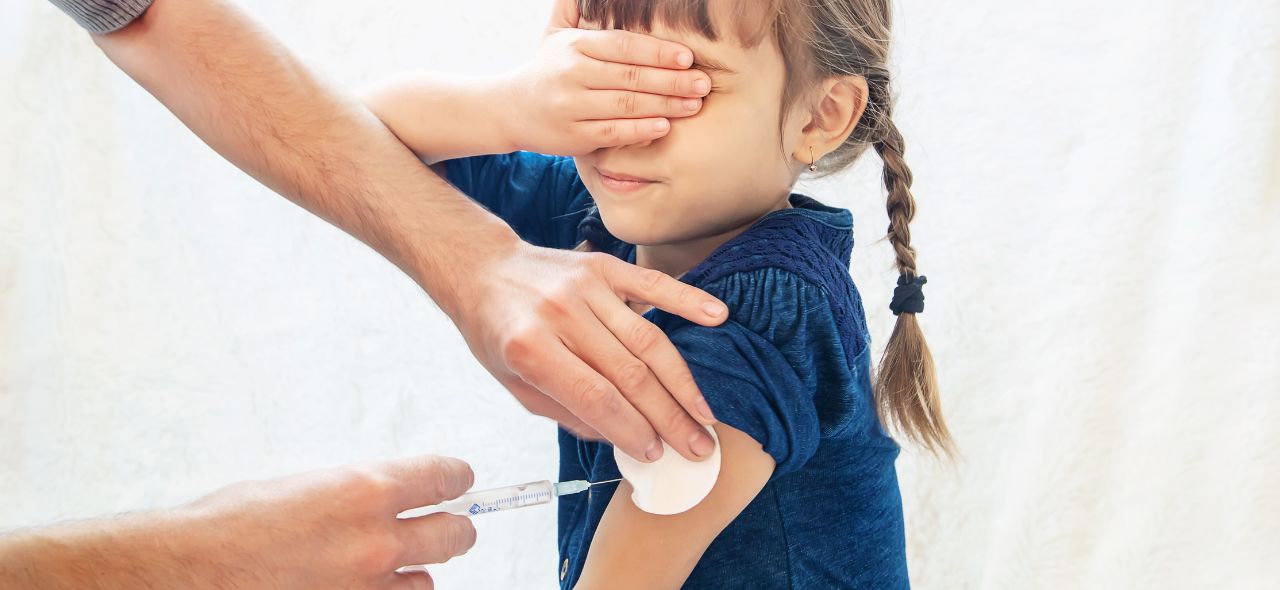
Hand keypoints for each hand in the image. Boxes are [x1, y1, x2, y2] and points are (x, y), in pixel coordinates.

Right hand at [175, 455, 475, 588]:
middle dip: (453, 528)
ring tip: (386, 568)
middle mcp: (376, 540)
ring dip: (413, 573)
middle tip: (447, 527)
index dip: (455, 479)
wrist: (188, 573)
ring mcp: (367, 586)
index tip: (458, 482)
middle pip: (456, 535)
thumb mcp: (302, 487)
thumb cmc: (231, 526)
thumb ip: (354, 493)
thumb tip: (386, 497)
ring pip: (427, 583)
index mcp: (365, 490)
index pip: (445, 478)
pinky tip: (364, 588)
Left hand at [446, 239, 726, 462]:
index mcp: (530, 347)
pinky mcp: (604, 266)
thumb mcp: (515, 385)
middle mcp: (560, 314)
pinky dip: (688, 300)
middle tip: (697, 446)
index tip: (657, 454)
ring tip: (704, 414)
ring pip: (647, 339)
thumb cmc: (497, 334)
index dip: (632, 430)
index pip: (596, 398)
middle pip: (629, 373)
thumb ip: (567, 413)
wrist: (482, 271)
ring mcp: (585, 286)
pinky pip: (652, 284)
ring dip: (682, 381)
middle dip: (667, 417)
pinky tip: (717, 318)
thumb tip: (623, 440)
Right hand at [495, 0, 711, 155]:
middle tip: (703, 83)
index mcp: (575, 46)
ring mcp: (572, 107)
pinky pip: (613, 132)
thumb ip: (576, 6)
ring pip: (626, 105)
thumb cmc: (548, 68)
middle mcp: (572, 74)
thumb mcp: (557, 32)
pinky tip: (665, 126)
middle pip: (630, 77)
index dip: (657, 51)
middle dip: (671, 80)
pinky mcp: (574, 137)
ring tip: (693, 104)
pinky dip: (641, 130)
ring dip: (664, 105)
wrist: (510, 109)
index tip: (687, 56)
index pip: (623, 46)